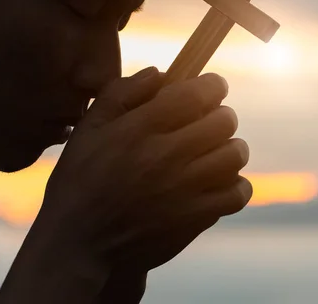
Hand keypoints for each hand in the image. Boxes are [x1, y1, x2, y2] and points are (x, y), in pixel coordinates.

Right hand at [40, 67, 251, 275]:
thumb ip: (121, 93)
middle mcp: (165, 156)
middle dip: (221, 115)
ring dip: (230, 148)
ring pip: (235, 154)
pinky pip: (238, 193)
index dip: (213, 85)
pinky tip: (219, 183)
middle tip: (209, 123)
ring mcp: (184, 190)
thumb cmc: (81, 181)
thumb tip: (159, 73)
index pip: (196, 94)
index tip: (212, 88)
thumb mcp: (89, 129)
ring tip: (214, 153)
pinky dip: (235, 185)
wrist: (79, 244)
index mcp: (139, 129)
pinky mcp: (195, 218)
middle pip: (224, 121)